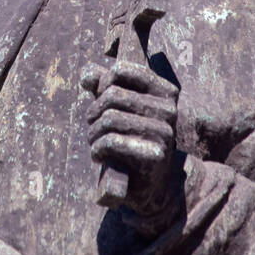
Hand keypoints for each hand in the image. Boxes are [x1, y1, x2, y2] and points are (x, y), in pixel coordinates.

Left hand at [81, 59, 179, 216]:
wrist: (156, 183)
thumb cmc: (134, 140)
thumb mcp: (121, 109)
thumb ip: (105, 87)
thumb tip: (86, 75)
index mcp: (164, 91)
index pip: (120, 70)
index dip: (101, 85)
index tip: (101, 101)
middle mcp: (168, 109)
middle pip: (111, 95)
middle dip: (93, 112)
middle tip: (93, 127)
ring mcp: (164, 132)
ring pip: (109, 118)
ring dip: (93, 133)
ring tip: (95, 143)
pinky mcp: (154, 155)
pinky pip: (111, 141)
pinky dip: (97, 149)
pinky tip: (99, 155)